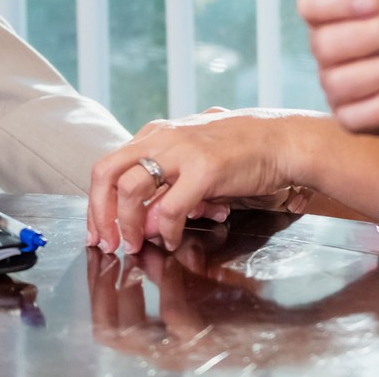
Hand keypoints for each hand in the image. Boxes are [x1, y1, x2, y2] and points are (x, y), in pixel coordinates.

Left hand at [86, 109, 321, 253]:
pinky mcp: (204, 169)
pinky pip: (169, 208)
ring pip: (131, 189)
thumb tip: (144, 222)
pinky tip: (171, 239)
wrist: (282, 141)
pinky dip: (165, 230)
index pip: (108, 166)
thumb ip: (168, 187)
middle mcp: (163, 137)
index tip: (98, 230)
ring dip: (128, 224)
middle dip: (100, 213)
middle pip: (107, 173)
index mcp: (157, 133)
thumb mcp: (195, 162)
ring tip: (138, 244)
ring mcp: (182, 151)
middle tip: (108, 242)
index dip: (96, 202)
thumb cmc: (241, 152)